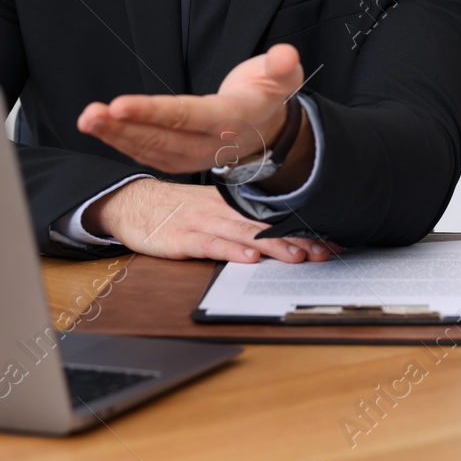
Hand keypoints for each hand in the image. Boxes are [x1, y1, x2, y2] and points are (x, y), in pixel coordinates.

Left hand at [77, 43, 305, 172]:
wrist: (269, 131)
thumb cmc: (267, 94)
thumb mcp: (283, 76)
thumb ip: (282, 66)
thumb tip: (284, 55)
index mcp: (231, 120)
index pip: (186, 116)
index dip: (152, 112)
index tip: (120, 105)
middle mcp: (209, 144)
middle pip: (161, 138)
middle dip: (122, 127)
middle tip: (90, 115)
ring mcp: (193, 156)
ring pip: (149, 149)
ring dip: (114, 136)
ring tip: (87, 119)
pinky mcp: (180, 160)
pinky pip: (148, 155)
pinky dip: (122, 143)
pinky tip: (102, 129)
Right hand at [84, 180, 333, 262]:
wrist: (132, 202)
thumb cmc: (175, 209)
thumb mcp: (210, 208)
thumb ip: (238, 220)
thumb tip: (275, 235)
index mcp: (230, 203)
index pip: (271, 216)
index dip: (300, 229)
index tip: (328, 240)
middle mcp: (220, 210)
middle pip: (264, 225)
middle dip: (296, 239)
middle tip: (323, 252)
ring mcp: (201, 222)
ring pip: (243, 234)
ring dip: (272, 246)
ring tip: (297, 256)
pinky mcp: (182, 237)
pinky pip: (210, 244)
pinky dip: (230, 251)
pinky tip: (248, 258)